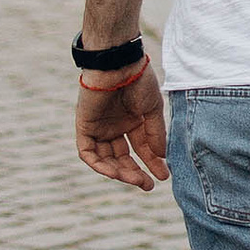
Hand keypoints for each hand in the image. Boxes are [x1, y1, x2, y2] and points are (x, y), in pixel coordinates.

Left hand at [78, 55, 167, 189]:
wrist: (118, 65)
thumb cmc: (138, 81)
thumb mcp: (152, 110)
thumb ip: (155, 134)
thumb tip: (162, 157)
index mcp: (132, 120)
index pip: (141, 148)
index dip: (152, 163)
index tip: (164, 176)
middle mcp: (115, 126)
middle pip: (122, 157)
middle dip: (135, 172)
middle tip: (148, 185)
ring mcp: (99, 127)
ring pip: (106, 158)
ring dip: (119, 172)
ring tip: (135, 180)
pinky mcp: (85, 126)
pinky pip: (88, 152)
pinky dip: (99, 164)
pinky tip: (115, 172)